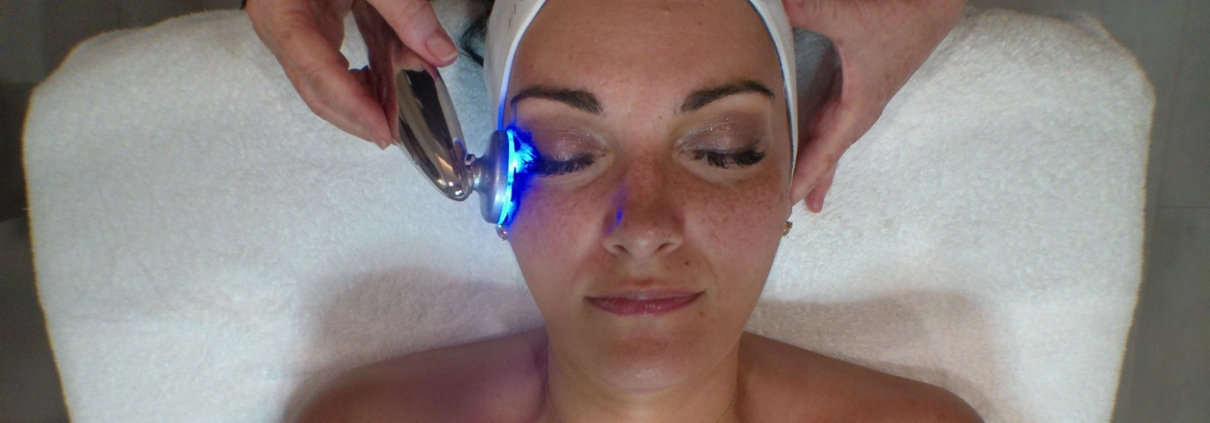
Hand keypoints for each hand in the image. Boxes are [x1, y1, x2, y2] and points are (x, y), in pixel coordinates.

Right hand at [246, 0, 457, 148]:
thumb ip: (405, 8)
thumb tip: (439, 51)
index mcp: (281, 10)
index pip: (317, 71)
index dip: (352, 106)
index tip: (384, 131)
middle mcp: (280, 24)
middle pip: (315, 88)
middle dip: (357, 115)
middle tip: (397, 134)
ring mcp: (295, 25)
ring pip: (326, 80)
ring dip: (365, 98)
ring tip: (401, 111)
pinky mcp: (313, 20)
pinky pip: (337, 59)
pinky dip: (367, 73)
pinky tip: (394, 78)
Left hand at [781, 0, 964, 211]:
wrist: (934, 6)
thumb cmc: (900, 16)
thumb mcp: (851, 17)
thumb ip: (810, 12)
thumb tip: (779, 5)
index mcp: (860, 104)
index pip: (827, 149)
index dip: (807, 175)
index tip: (789, 201)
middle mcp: (859, 108)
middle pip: (827, 152)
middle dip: (809, 181)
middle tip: (785, 210)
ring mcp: (858, 98)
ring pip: (828, 138)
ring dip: (814, 164)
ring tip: (801, 194)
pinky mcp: (856, 85)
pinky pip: (831, 120)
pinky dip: (817, 138)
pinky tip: (807, 144)